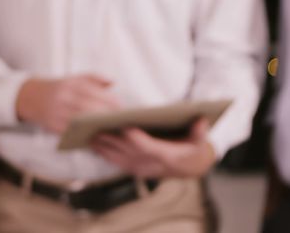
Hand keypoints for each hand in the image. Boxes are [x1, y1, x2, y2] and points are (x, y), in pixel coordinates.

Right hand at [15, 75, 119, 133]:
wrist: (32, 97)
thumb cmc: (61, 88)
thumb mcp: (75, 79)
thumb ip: (95, 78)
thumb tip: (113, 82)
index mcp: (71, 85)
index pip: (95, 93)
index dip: (110, 102)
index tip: (123, 109)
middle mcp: (64, 98)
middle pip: (90, 109)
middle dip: (107, 116)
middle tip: (122, 123)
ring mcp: (58, 113)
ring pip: (82, 123)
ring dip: (98, 128)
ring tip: (112, 131)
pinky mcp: (54, 126)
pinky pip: (73, 132)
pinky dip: (86, 136)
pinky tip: (97, 138)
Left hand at [90, 117, 215, 178]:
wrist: (190, 167)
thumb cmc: (193, 148)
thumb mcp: (200, 140)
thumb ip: (200, 131)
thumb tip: (202, 119)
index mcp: (166, 156)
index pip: (147, 147)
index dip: (136, 137)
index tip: (124, 125)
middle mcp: (150, 164)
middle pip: (126, 151)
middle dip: (110, 139)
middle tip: (95, 126)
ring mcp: (141, 169)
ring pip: (117, 158)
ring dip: (102, 147)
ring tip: (88, 134)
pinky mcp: (134, 170)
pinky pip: (115, 162)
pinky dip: (103, 153)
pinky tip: (93, 144)